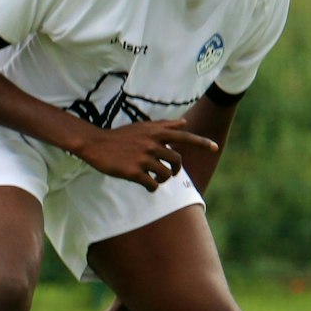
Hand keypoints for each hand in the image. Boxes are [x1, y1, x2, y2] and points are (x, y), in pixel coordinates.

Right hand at [73, 118, 217, 191]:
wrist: (96, 144)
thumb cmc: (120, 136)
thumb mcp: (142, 127)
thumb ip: (165, 125)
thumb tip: (184, 122)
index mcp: (156, 133)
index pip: (184, 137)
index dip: (201, 142)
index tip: (215, 147)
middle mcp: (152, 144)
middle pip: (176, 161)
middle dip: (176, 170)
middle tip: (170, 174)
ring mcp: (143, 158)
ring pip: (165, 174)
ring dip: (163, 180)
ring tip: (156, 180)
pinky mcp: (133, 172)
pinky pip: (151, 184)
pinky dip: (151, 187)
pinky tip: (146, 186)